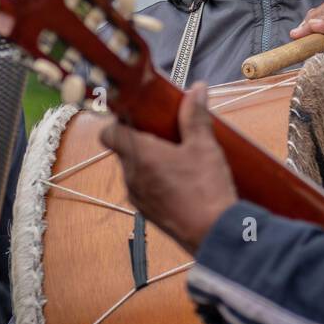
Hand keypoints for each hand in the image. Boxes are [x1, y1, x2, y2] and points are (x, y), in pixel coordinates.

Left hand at [100, 82, 237, 254]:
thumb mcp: (205, 146)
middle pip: (124, 150)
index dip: (120, 121)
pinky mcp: (148, 213)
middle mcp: (132, 177)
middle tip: (168, 132)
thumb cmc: (206, 189)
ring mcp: (138, 198)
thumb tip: (196, 89)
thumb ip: (196, 115)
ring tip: (179, 157)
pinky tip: (182, 180)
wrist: (214, 234)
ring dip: (150, 161)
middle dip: (143, 138)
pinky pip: (144, 188)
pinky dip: (156, 180)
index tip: (139, 115)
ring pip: (134, 170)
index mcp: (140, 156)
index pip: (109, 133)